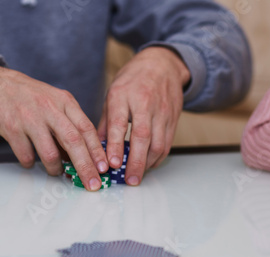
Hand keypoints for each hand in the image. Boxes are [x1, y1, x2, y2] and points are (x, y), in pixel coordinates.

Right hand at [0, 64, 108, 190]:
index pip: (87, 129)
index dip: (97, 151)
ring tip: (56, 172)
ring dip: (56, 169)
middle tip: (92, 184)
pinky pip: (26, 156)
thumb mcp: (55, 101)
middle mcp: (50, 109)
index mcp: (65, 101)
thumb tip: (82, 154)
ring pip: (50, 154)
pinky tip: (30, 160)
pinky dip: (30, 163)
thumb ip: (69, 123)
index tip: (104, 168)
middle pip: (74, 142)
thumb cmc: (29, 95)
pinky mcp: (12, 128)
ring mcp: (30, 119)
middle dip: (85, 167)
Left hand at [98, 47, 189, 184]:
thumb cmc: (133, 80)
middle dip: (136, 162)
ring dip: (148, 164)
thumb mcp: (113, 94)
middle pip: (143, 137)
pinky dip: (158, 158)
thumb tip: (96, 147)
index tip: (112, 164)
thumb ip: (106, 122)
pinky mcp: (173, 118)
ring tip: (137, 176)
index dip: (117, 145)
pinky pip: (167, 143)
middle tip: (130, 180)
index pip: (120, 124)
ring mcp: (161, 111)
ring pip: (158, 143)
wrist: (162, 64)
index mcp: (123, 96)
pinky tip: (149, 165)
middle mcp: (144, 103)